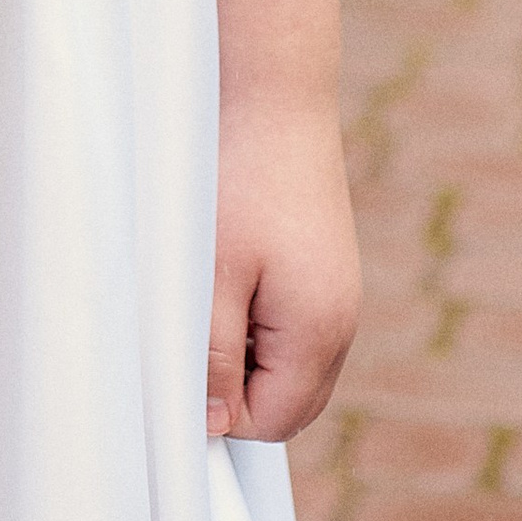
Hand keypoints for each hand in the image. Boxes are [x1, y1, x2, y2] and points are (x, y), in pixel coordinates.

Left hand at [208, 95, 360, 442]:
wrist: (273, 96)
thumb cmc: (237, 179)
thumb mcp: (210, 274)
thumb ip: (212, 357)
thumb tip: (214, 424)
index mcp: (319, 333)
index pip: (270, 423)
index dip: (219, 408)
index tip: (179, 360)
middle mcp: (342, 322)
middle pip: (286, 402)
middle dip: (234, 384)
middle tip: (192, 322)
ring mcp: (337, 294)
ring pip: (286, 365)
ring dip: (241, 348)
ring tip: (209, 287)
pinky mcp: (324, 269)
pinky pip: (289, 326)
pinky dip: (253, 316)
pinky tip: (228, 266)